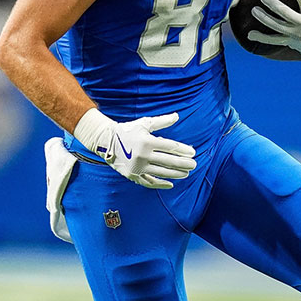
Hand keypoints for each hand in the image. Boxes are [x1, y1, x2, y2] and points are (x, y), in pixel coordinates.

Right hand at [72, 109, 196, 188]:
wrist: (106, 141)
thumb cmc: (128, 130)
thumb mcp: (144, 123)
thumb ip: (162, 121)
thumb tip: (177, 116)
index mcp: (147, 141)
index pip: (170, 147)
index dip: (183, 150)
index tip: (193, 152)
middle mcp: (143, 155)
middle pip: (168, 161)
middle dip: (183, 164)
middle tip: (194, 165)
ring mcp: (138, 167)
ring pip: (161, 173)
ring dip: (175, 174)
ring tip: (186, 173)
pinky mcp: (133, 175)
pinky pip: (149, 182)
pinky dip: (160, 184)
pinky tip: (171, 184)